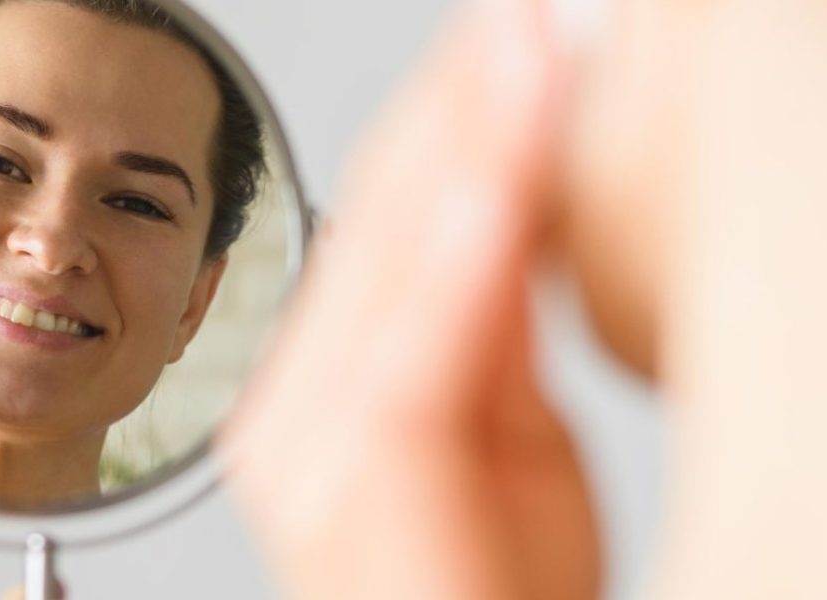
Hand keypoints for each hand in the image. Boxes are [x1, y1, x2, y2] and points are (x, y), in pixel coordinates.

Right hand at [221, 1, 597, 597]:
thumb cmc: (485, 584)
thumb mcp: (514, 428)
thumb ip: (497, 317)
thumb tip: (510, 196)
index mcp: (335, 381)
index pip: (395, 217)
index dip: (460, 119)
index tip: (513, 39)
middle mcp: (302, 396)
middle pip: (382, 218)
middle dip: (461, 107)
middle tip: (517, 18)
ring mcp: (306, 429)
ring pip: (393, 257)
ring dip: (469, 146)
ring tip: (525, 53)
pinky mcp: (344, 466)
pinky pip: (413, 334)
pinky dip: (463, 246)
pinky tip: (499, 171)